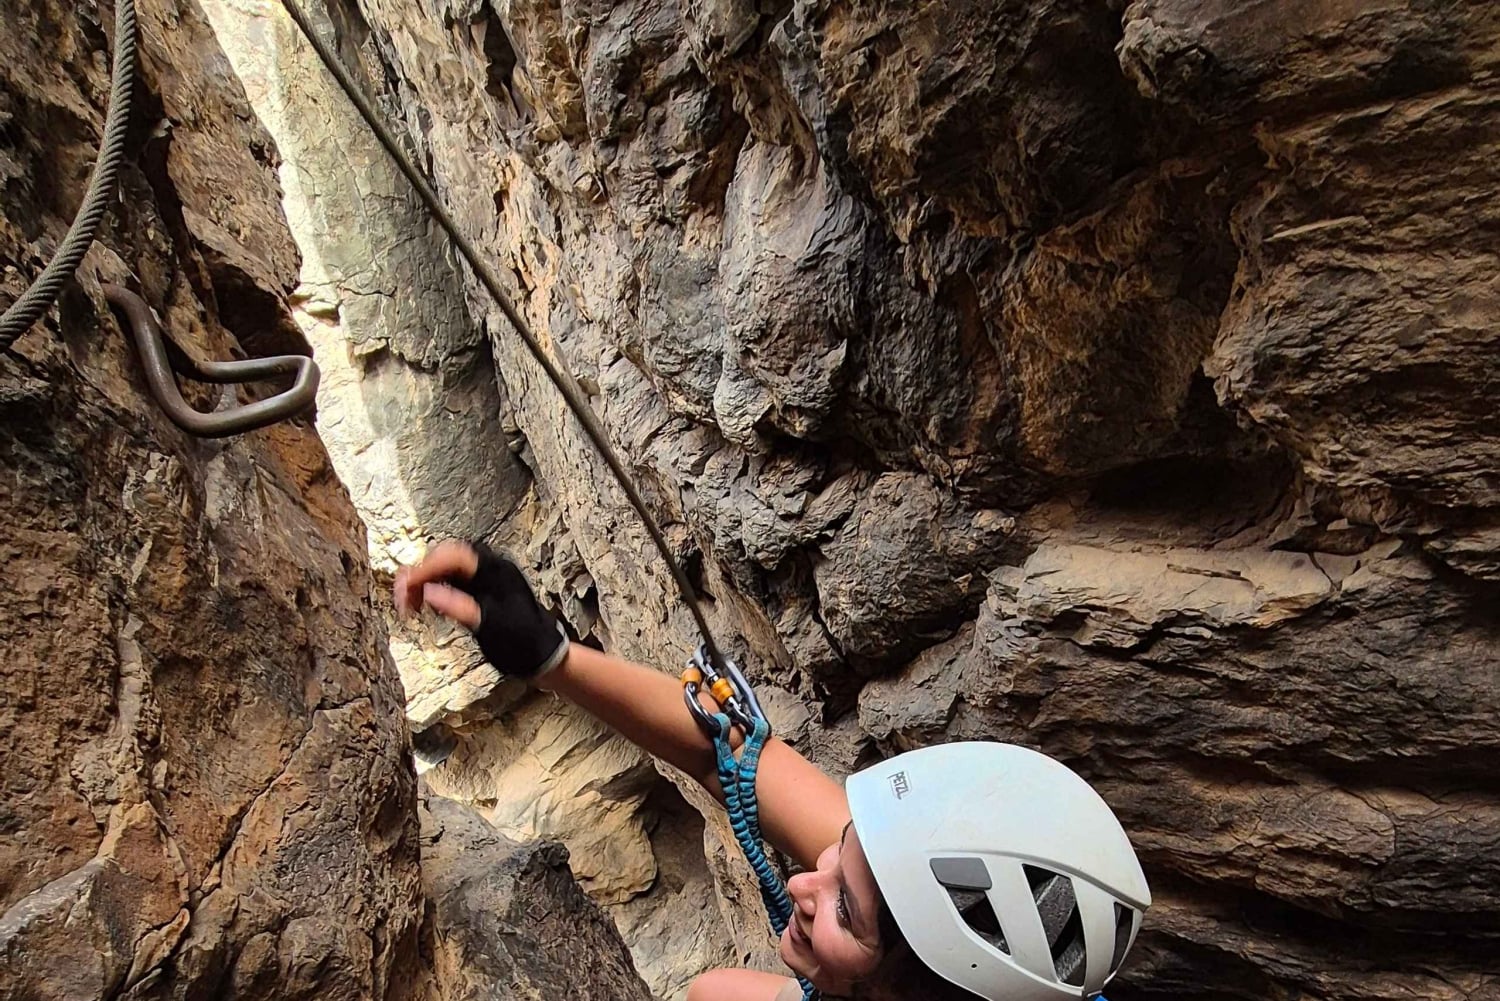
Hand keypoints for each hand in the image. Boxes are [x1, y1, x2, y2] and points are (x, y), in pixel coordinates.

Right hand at [394, 539, 568, 678]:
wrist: (542, 655)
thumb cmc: (522, 642)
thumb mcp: (489, 627)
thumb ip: (459, 608)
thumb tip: (429, 593)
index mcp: (496, 571)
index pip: (455, 556)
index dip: (427, 568)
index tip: (407, 587)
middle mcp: (490, 569)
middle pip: (447, 557)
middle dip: (422, 574)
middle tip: (403, 597)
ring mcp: (485, 579)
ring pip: (446, 569)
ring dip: (424, 582)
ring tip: (408, 603)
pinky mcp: (480, 591)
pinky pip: (451, 581)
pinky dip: (434, 590)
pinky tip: (424, 605)